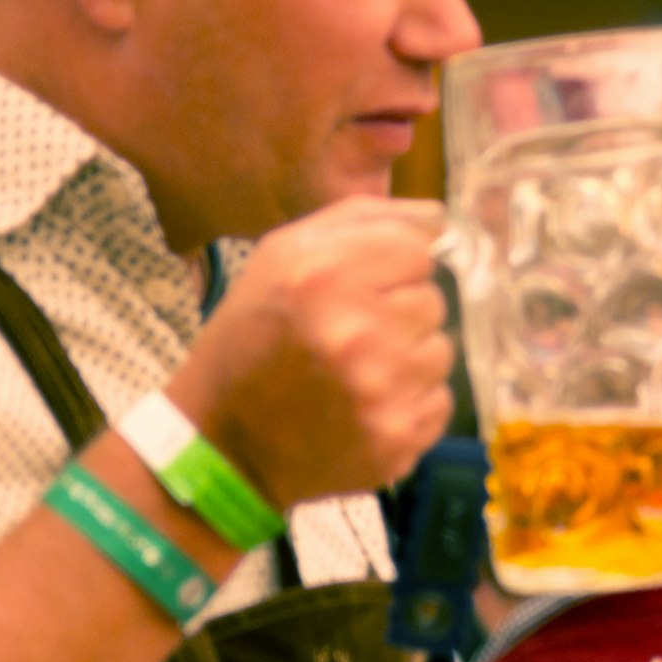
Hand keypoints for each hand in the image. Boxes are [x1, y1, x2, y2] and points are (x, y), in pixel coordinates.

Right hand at [176, 198, 453, 505]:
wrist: (221, 443)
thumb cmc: (251, 337)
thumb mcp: (280, 256)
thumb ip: (363, 221)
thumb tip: (439, 218)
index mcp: (323, 276)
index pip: (417, 251)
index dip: (390, 267)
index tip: (359, 288)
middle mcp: (356, 333)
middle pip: (433, 301)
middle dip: (397, 313)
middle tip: (350, 335)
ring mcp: (380, 393)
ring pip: (440, 352)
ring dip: (407, 359)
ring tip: (358, 372)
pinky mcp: (396, 442)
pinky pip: (439, 402)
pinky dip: (410, 404)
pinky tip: (366, 407)